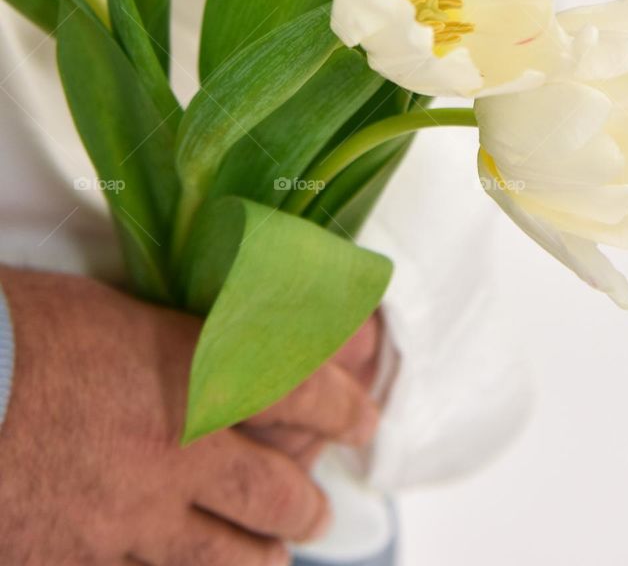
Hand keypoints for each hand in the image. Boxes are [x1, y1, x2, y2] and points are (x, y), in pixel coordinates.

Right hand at [0, 266, 380, 563]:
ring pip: (227, 558)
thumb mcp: (114, 314)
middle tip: (317, 509)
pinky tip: (177, 565)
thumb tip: (213, 343)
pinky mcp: (83, 561)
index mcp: (193, 373)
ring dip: (260, 556)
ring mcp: (132, 517)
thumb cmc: (22, 331)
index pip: (303, 391)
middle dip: (307, 506)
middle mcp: (179, 450)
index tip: (365, 419)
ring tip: (272, 556)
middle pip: (277, 495)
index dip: (346, 406)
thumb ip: (175, 341)